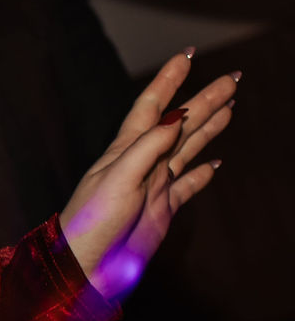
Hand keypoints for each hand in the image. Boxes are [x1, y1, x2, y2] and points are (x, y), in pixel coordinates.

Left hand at [60, 52, 232, 299]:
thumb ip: (147, 148)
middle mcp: (143, 162)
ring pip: (189, 148)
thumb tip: (175, 117)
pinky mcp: (163, 209)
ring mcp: (155, 184)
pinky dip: (204, 174)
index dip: (169, 80)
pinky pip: (189, 185)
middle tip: (233, 79)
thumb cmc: (92, 221)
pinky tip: (216, 164)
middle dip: (206, 99)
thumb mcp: (118, 179)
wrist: (87, 265)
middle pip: (181, 123)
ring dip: (209, 127)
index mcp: (126, 149)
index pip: (152, 105)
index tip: (187, 55)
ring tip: (230, 107)